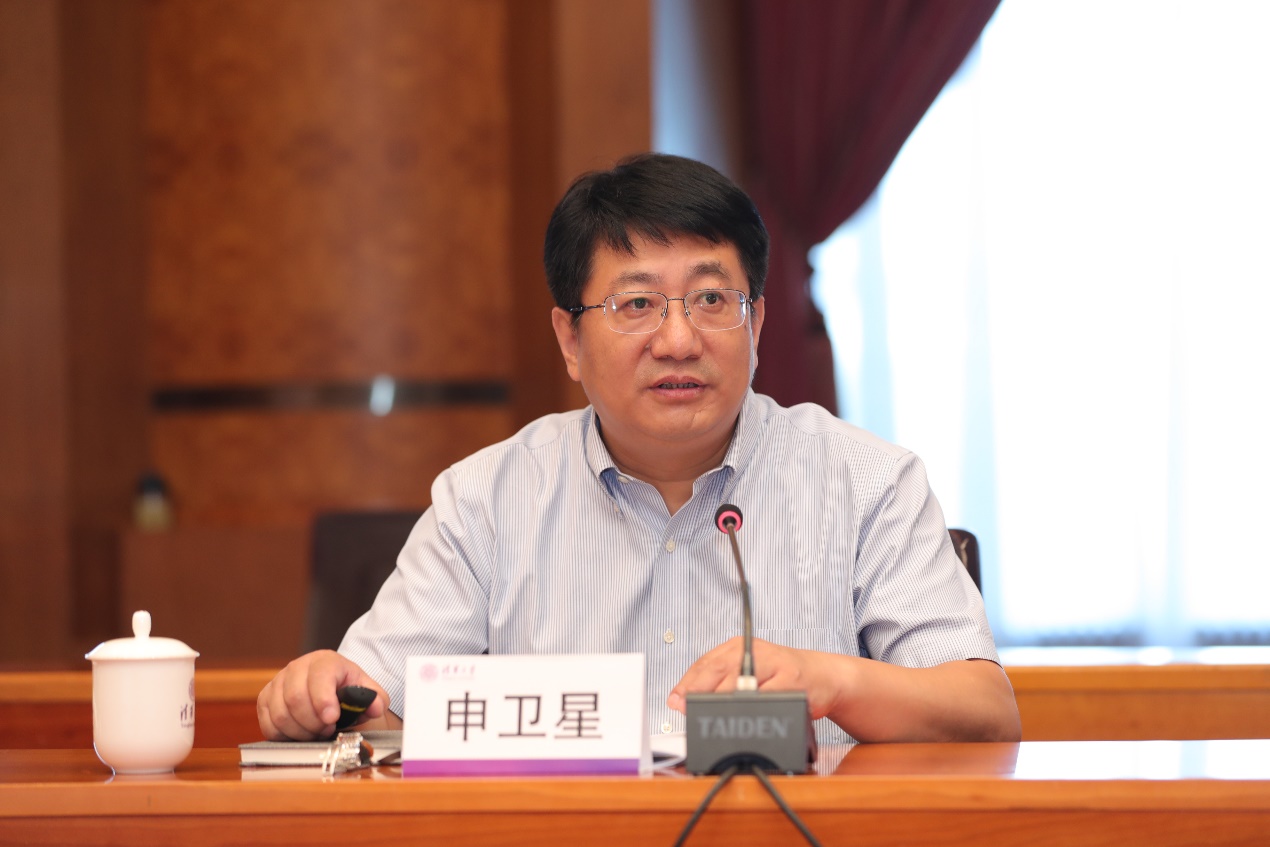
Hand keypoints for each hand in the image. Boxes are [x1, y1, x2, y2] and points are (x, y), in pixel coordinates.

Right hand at [256, 650, 389, 740]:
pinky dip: (285, 735)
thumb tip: (375, 706)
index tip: (332, 718)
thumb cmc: (347, 691)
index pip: (319, 677)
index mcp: (324, 661)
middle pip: (295, 698)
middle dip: (313, 722)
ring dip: (301, 731)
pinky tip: (301, 734)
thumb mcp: (366, 692)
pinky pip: (268, 724)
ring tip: (317, 732)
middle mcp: (297, 668)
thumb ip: (375, 699)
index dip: (323, 700)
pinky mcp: (265, 699)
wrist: (330, 690)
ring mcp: (278, 683)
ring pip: (280, 714)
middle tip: (328, 730)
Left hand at [666, 637, 845, 720]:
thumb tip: (682, 699)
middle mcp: (756, 650)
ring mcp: (776, 664)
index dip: (688, 682)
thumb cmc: (782, 675)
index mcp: (740, 645)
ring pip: (742, 682)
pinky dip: (754, 706)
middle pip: (720, 668)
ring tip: (711, 714)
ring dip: (723, 700)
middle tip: (687, 709)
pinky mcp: (792, 681)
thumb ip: (718, 682)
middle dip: (700, 691)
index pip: (707, 662)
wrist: (825, 676)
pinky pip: (768, 695)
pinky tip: (744, 714)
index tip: (676, 700)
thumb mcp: (749, 671)